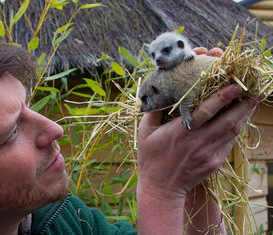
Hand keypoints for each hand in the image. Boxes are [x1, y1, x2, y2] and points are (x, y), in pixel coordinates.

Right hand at [137, 84, 262, 199]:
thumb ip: (153, 112)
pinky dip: (237, 130)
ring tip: (253, 103)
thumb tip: (161, 94)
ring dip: (245, 116)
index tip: (236, 86)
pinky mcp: (214, 163)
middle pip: (227, 121)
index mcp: (181, 132)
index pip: (206, 111)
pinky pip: (229, 143)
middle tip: (257, 92)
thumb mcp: (145, 132)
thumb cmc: (151, 158)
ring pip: (232, 132)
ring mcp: (209, 154)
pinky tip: (241, 121)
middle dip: (244, 105)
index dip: (222, 97)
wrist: (161, 187)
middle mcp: (198, 142)